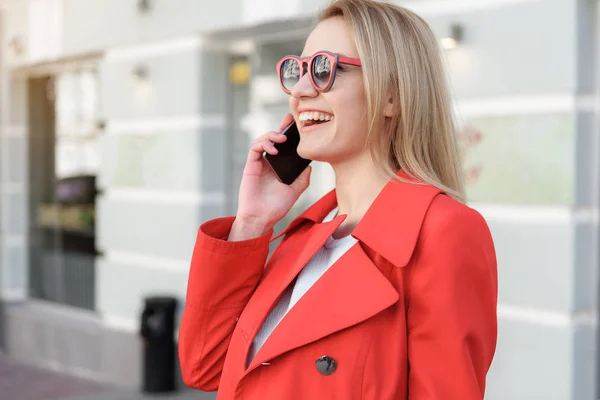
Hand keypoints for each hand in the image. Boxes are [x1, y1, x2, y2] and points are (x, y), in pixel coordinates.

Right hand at [229, 114, 311, 239]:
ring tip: (282, 138)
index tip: (297, 125)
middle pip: (273, 139)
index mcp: (279, 166)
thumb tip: (310, 166)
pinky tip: (274, 149)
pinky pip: (255, 148)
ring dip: (272, 135)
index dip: (289, 134)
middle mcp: (268, 162)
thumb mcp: (295, 191)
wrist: (262, 218)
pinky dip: (264, 145)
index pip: (284, 146)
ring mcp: (259, 163)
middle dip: (281, 127)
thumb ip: (303, 178)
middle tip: (289, 119)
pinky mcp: (251, 165)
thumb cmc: (276, 207)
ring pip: (263, 140)